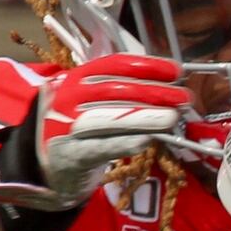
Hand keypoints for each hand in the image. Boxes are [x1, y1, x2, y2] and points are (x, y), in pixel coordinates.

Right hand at [0, 54, 189, 210]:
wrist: (46, 166)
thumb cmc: (78, 129)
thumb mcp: (90, 101)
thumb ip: (121, 91)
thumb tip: (168, 86)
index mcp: (75, 77)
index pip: (115, 65)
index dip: (148, 66)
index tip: (176, 71)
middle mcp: (67, 97)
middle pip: (116, 90)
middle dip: (155, 92)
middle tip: (183, 98)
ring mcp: (65, 126)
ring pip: (110, 117)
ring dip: (146, 117)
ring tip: (173, 118)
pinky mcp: (71, 154)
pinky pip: (103, 147)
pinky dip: (126, 142)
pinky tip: (148, 140)